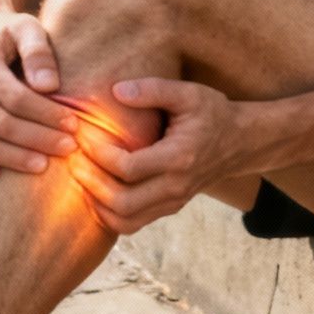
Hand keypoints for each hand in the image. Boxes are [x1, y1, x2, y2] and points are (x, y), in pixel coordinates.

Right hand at [0, 10, 80, 182]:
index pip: (15, 98)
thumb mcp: (26, 27)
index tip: (74, 124)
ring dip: (14, 159)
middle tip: (69, 148)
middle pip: (1, 124)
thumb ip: (38, 51)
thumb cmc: (9, 33)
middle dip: (38, 139)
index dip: (46, 115)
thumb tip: (48, 86)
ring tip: (45, 165)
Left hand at [65, 77, 241, 236]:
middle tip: (73, 160)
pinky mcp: (169, 208)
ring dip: (96, 203)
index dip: (100, 155)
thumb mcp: (188, 93)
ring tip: (80, 177)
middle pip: (123, 202)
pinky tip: (94, 190)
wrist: (241, 142)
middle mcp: (176, 187)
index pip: (130, 168)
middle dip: (91, 183)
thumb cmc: (212, 113)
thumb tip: (116, 91)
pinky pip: (131, 223)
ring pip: (124, 221)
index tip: (84, 136)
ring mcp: (173, 202)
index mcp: (180, 158)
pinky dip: (108, 214)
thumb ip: (153, 90)